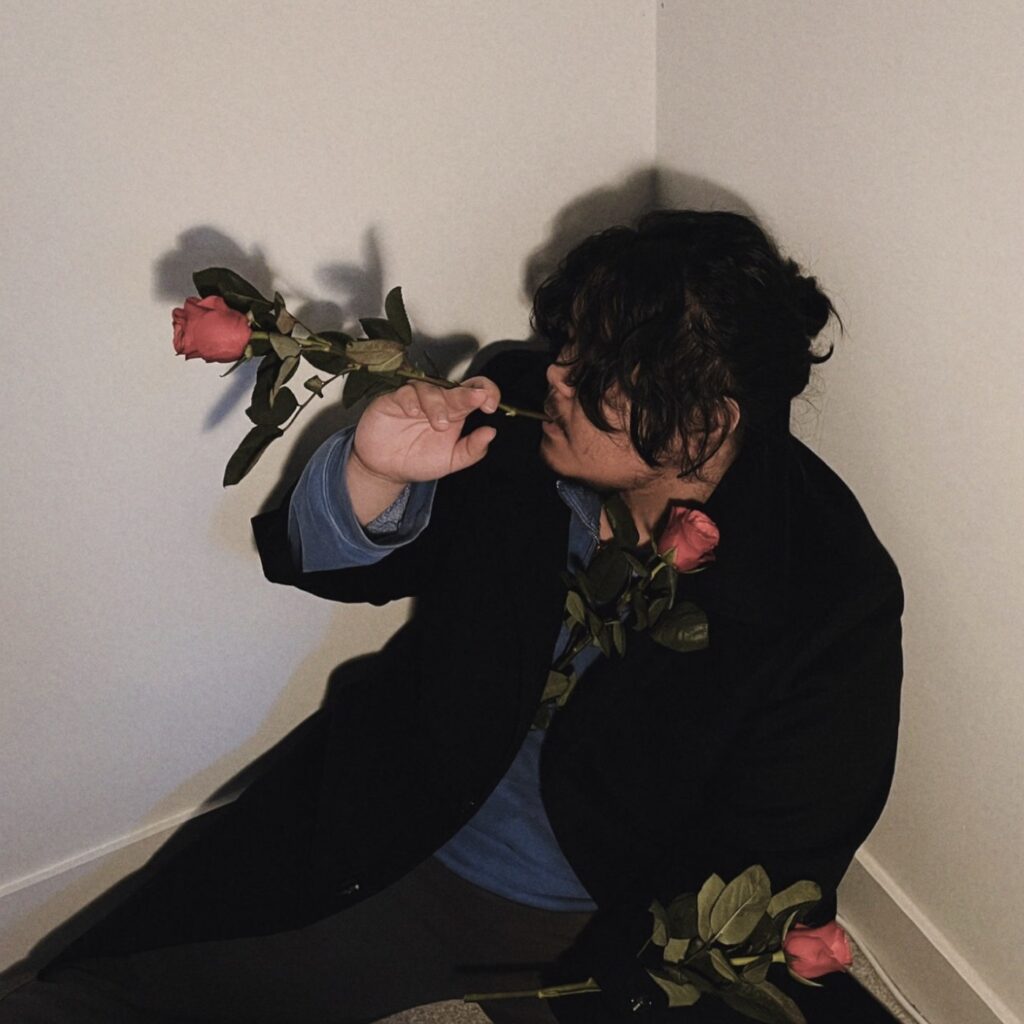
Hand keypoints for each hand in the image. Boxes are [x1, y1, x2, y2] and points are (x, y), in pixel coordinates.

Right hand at [346, 376, 499, 523]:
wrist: (386, 471)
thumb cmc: (419, 461)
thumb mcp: (451, 460)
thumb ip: (472, 449)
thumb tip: (491, 432)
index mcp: (455, 411)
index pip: (475, 391)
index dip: (486, 392)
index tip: (490, 406)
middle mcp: (437, 401)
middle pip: (454, 389)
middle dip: (466, 395)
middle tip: (476, 400)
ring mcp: (415, 399)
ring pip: (429, 388)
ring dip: (437, 404)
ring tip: (439, 424)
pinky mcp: (393, 400)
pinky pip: (403, 393)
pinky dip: (410, 400)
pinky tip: (413, 412)